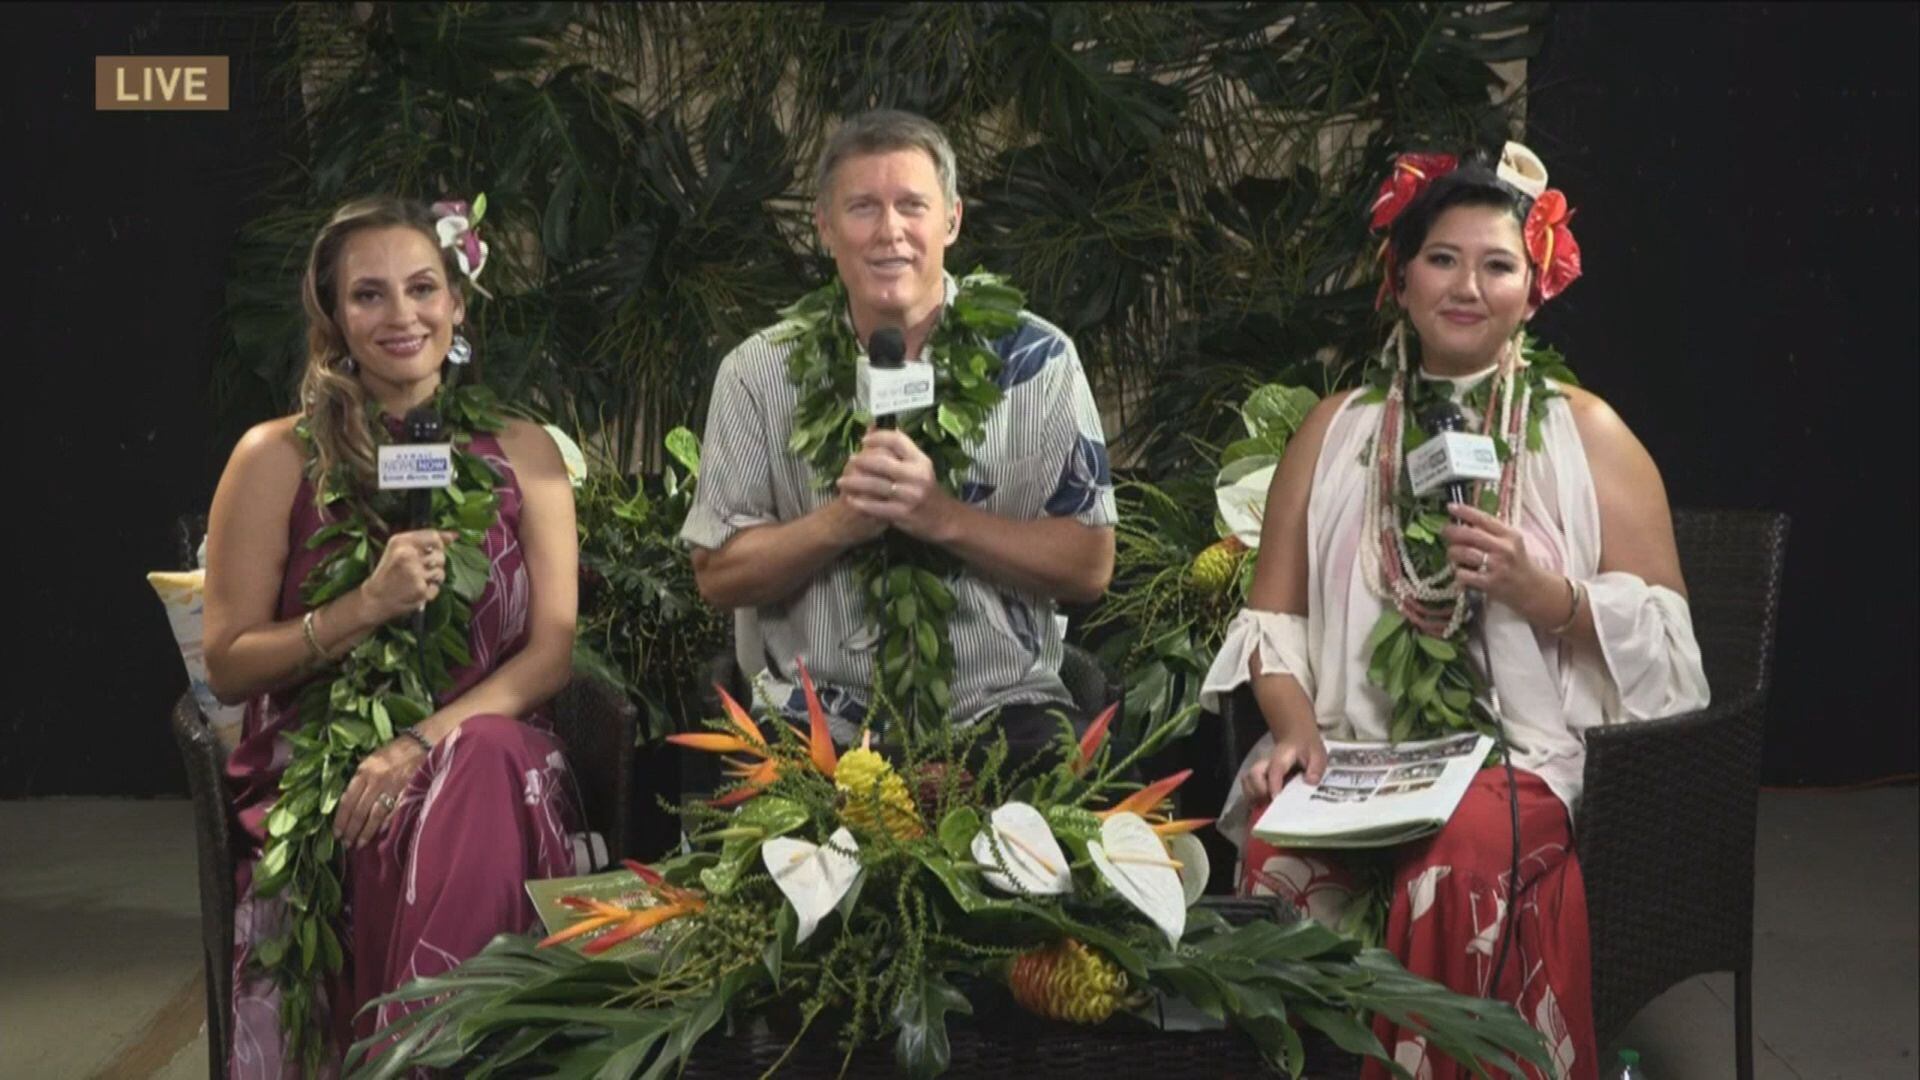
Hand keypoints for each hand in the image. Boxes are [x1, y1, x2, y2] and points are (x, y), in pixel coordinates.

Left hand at [333, 736, 427, 848]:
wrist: (422, 743)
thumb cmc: (394, 752)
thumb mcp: (371, 759)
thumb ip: (360, 778)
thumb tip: (348, 801)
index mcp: (364, 771)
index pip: (347, 800)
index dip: (341, 819)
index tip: (336, 833)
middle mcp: (376, 780)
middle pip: (360, 811)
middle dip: (351, 830)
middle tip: (347, 843)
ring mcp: (393, 787)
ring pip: (375, 815)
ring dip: (366, 832)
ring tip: (360, 844)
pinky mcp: (408, 791)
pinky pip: (395, 811)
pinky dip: (387, 823)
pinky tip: (381, 834)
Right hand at [360, 529, 459, 621]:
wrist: (375, 598)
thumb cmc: (389, 572)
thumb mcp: (399, 549)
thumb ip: (425, 539)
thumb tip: (454, 536)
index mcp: (401, 542)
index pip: (433, 537)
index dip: (439, 544)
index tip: (435, 550)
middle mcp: (408, 555)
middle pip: (440, 555)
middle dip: (435, 563)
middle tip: (419, 569)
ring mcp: (415, 573)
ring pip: (441, 572)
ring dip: (433, 578)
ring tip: (417, 580)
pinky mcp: (421, 590)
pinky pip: (437, 587)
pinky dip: (430, 590)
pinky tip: (417, 590)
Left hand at [837, 429, 954, 542]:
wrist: (944, 519)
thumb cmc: (927, 491)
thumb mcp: (921, 468)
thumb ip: (903, 452)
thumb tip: (879, 430)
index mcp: (921, 461)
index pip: (897, 440)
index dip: (878, 437)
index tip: (864, 440)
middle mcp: (916, 476)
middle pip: (882, 461)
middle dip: (861, 460)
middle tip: (849, 461)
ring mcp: (909, 495)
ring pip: (875, 485)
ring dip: (855, 482)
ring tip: (842, 481)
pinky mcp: (903, 513)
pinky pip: (876, 506)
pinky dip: (861, 503)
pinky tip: (851, 500)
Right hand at [1242, 724, 1327, 800]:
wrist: (1296, 737)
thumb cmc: (1307, 747)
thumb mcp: (1318, 754)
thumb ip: (1316, 767)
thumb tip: (1310, 782)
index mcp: (1283, 756)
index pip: (1275, 769)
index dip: (1273, 784)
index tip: (1275, 799)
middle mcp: (1267, 762)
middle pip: (1253, 774)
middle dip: (1260, 792)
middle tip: (1273, 804)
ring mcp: (1260, 768)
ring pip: (1247, 781)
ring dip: (1254, 796)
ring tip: (1266, 806)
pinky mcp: (1257, 776)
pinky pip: (1247, 786)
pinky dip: (1251, 797)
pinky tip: (1262, 805)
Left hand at [1442, 503, 1556, 615]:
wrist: (1531, 588)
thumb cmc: (1516, 562)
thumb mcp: (1510, 542)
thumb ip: (1491, 531)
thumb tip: (1463, 521)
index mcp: (1509, 535)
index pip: (1484, 519)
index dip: (1465, 511)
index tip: (1451, 507)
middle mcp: (1504, 549)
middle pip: (1470, 535)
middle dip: (1452, 531)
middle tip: (1444, 531)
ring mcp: (1497, 567)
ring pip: (1463, 553)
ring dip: (1452, 552)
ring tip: (1453, 553)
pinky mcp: (1490, 584)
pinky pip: (1463, 574)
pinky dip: (1458, 572)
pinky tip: (1461, 572)